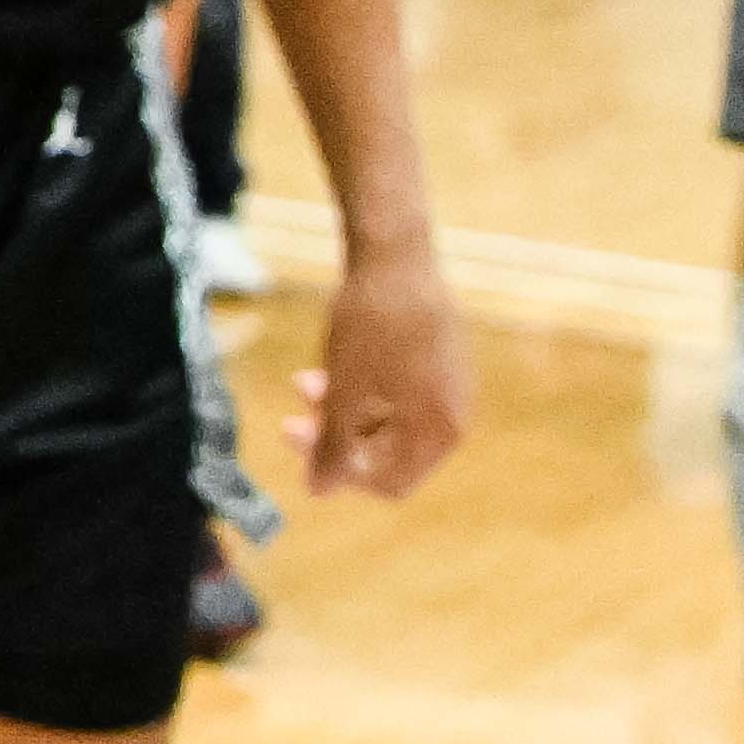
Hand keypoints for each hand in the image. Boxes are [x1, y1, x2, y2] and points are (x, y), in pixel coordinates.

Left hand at [295, 232, 468, 500]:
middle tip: (288, 423)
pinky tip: (327, 366)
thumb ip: (333, 446)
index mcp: (441, 430)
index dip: (344, 477)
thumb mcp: (343, 391)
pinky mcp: (437, 356)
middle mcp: (454, 412)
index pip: (393, 482)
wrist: (394, 251)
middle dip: (336, 439)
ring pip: (387, 418)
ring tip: (301, 381)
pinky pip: (396, 390)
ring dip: (341, 410)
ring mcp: (449, 383)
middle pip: (389, 450)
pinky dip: (360, 386)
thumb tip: (318, 491)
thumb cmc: (371, 325)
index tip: (306, 453)